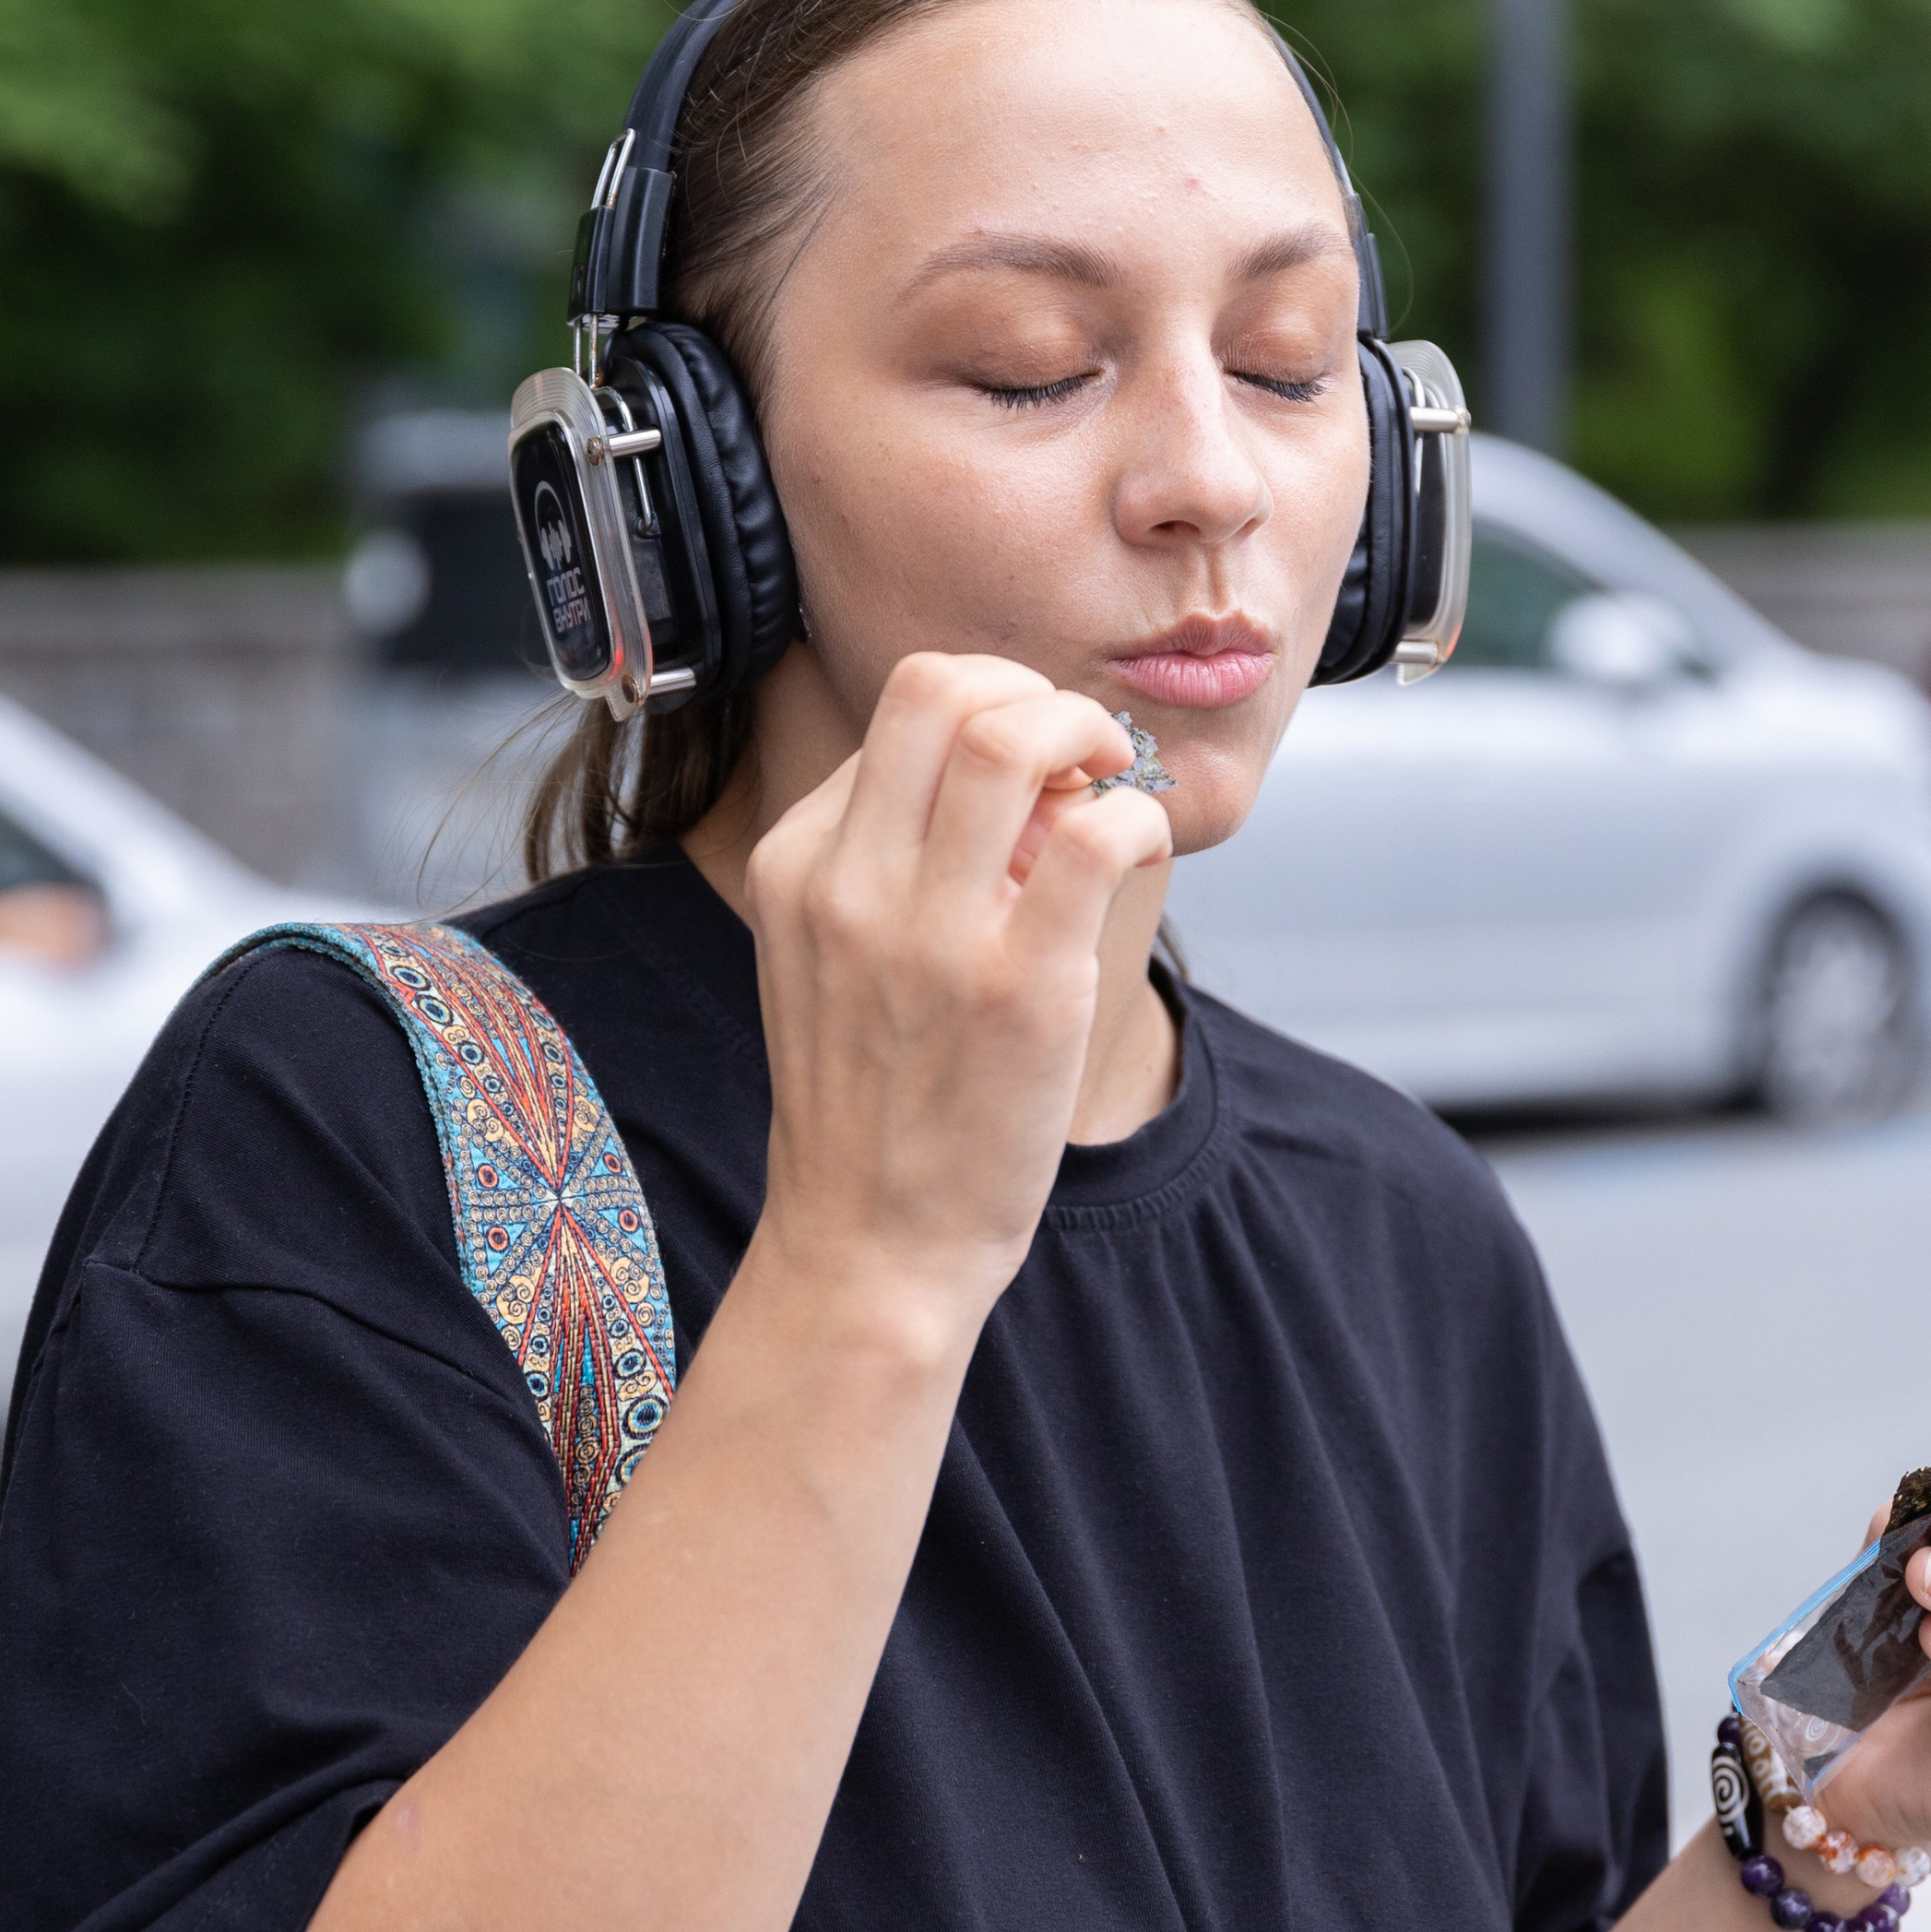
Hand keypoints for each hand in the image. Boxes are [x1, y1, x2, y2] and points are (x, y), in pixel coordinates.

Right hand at [744, 653, 1171, 1320]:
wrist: (872, 1245)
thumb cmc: (872, 1105)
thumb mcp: (827, 958)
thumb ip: (883, 860)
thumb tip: (1007, 773)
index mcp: (794, 864)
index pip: (898, 711)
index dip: (987, 712)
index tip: (1028, 774)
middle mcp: (849, 884)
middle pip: (940, 686)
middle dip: (1032, 691)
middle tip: (1077, 752)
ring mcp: (933, 934)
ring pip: (1013, 735)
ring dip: (1088, 734)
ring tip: (1110, 783)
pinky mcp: (1022, 986)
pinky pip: (1098, 834)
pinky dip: (1136, 816)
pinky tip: (1133, 851)